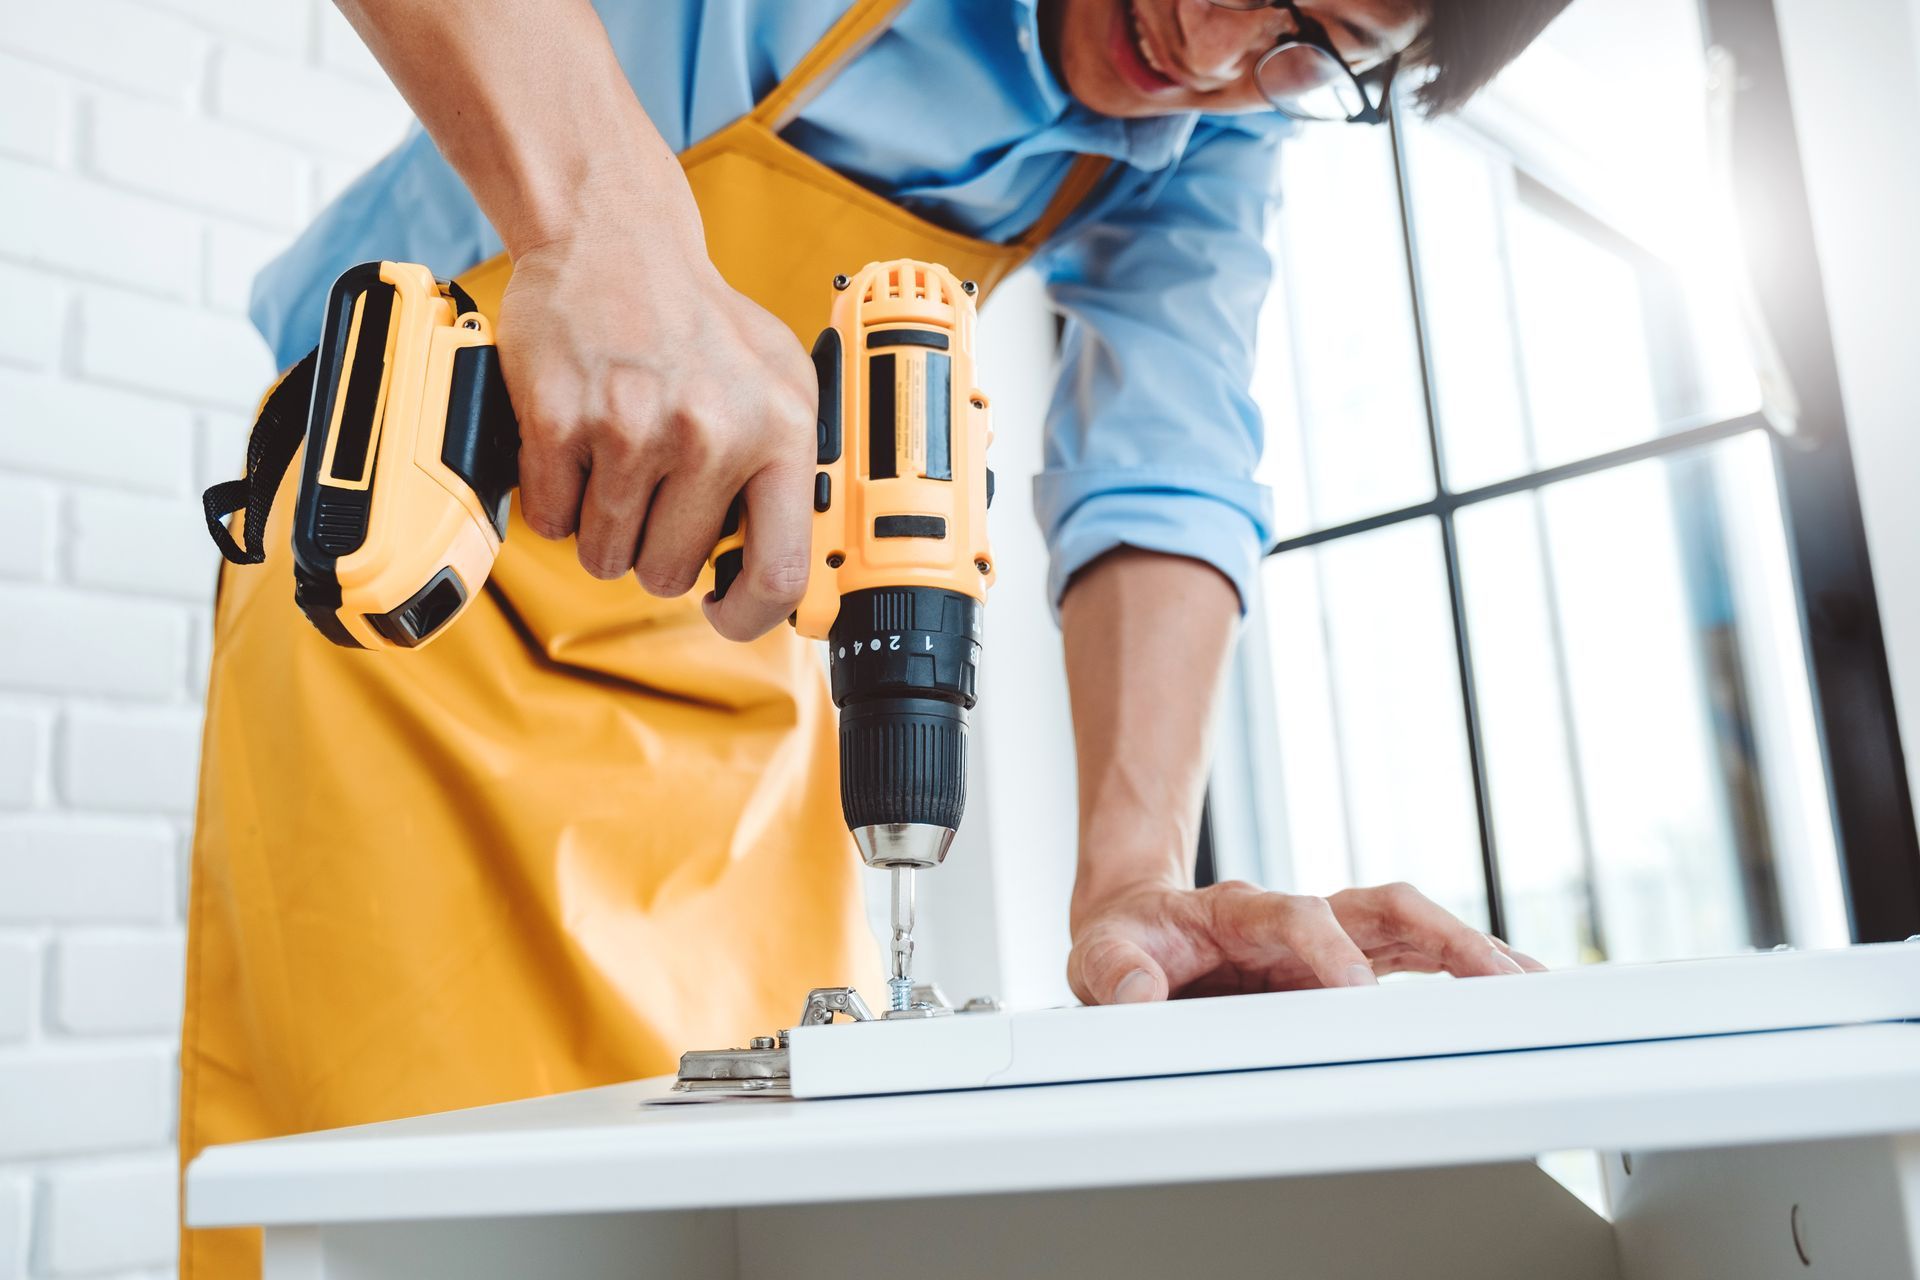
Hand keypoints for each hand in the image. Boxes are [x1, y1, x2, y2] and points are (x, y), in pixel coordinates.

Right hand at [496, 205, 818, 639]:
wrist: (615, 237)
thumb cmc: (699, 319)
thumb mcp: (781, 384)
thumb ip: (790, 472)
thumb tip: (783, 569)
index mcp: (780, 431)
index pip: (778, 573)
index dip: (746, 616)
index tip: (722, 613)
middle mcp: (712, 431)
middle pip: (668, 572)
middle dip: (651, 552)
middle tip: (651, 497)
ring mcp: (633, 427)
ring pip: (604, 554)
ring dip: (602, 527)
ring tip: (616, 464)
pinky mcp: (561, 421)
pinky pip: (550, 520)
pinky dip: (555, 500)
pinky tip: (576, 449)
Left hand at [1067, 879, 1545, 1004]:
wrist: (1137, 925)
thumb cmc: (1128, 939)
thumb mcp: (1100, 952)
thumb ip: (1114, 970)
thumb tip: (1137, 995)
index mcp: (1239, 910)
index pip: (1296, 915)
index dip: (1327, 948)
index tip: (1354, 988)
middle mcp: (1296, 918)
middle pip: (1381, 908)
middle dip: (1438, 937)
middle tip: (1490, 975)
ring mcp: (1327, 940)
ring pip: (1411, 929)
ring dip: (1470, 952)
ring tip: (1529, 984)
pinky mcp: (1343, 965)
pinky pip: (1413, 961)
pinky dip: (1463, 972)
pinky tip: (1511, 990)